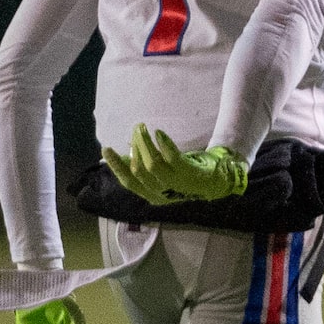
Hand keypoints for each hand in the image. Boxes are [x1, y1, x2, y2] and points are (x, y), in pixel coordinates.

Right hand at [103, 123, 247, 204]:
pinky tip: (159, 133)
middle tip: (135, 129)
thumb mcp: (161, 174)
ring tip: (144, 128)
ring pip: (153, 164)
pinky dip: (163, 145)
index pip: (129, 182)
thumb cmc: (184, 175)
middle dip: (134, 147)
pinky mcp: (190, 175)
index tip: (107, 148)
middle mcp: (162, 194)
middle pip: (140, 170)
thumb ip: (142, 167)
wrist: (216, 181)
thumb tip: (121, 155)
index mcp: (152, 195)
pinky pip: (173, 159)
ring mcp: (177, 185)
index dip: (116, 166)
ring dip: (146, 144)